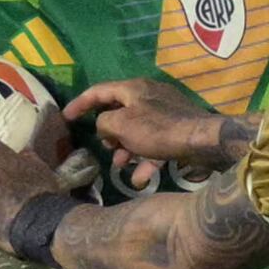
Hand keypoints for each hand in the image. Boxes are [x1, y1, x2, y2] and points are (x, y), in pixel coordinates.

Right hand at [66, 78, 249, 175]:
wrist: (203, 140)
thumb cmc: (159, 130)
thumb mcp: (122, 125)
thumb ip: (104, 123)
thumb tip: (104, 127)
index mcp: (133, 89)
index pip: (99, 91)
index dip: (80, 104)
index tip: (66, 118)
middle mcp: (149, 96)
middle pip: (120, 112)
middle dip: (110, 134)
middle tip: (108, 148)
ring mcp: (165, 113)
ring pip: (137, 131)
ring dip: (126, 150)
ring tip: (122, 165)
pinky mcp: (178, 130)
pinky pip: (155, 144)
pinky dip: (147, 160)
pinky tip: (142, 180)